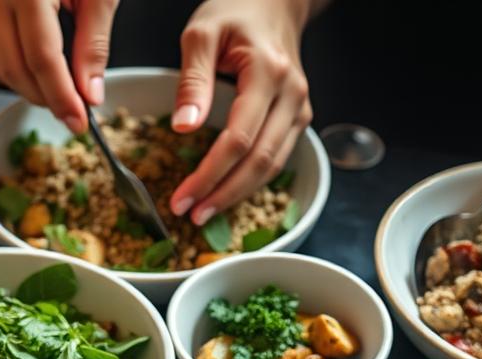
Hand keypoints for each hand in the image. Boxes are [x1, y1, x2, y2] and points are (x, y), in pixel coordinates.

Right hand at [0, 0, 119, 133]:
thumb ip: (93, 45)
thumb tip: (90, 94)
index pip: (42, 57)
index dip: (61, 96)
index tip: (79, 122)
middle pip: (17, 68)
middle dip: (48, 99)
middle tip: (75, 113)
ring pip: (0, 67)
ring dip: (31, 89)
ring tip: (61, 94)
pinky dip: (13, 73)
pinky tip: (37, 74)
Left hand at [169, 0, 316, 225]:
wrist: (274, 3)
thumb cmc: (235, 12)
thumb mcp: (201, 34)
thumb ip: (192, 80)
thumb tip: (184, 126)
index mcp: (268, 73)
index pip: (239, 138)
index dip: (210, 174)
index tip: (182, 197)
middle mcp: (292, 95)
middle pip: (261, 161)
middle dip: (224, 194)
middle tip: (191, 215)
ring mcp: (300, 108)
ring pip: (273, 166)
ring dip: (238, 194)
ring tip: (205, 212)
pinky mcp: (298, 118)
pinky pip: (277, 157)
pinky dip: (252, 181)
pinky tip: (226, 193)